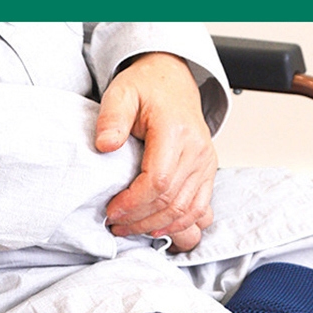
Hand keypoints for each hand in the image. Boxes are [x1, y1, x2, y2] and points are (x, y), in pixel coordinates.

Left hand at [95, 52, 216, 252]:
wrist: (171, 82)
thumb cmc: (147, 89)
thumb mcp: (121, 93)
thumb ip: (111, 117)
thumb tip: (104, 145)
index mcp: (176, 131)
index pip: (158, 180)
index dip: (133, 202)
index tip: (112, 210)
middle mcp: (197, 149)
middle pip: (170, 200)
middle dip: (139, 219)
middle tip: (115, 224)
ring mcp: (206, 162)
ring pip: (184, 210)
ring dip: (156, 226)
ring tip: (130, 228)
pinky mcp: (208, 172)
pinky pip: (199, 208)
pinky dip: (179, 225)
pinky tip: (156, 229)